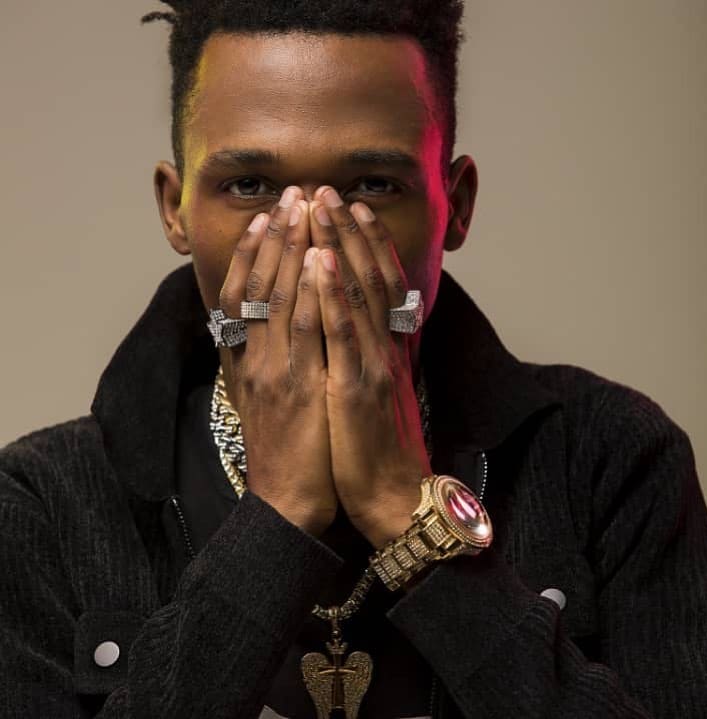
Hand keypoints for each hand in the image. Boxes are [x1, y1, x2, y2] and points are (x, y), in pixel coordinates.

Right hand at [218, 187, 336, 535]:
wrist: (289, 503)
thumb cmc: (287, 452)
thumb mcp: (268, 403)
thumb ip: (267, 364)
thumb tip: (269, 333)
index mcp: (246, 362)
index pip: (241, 295)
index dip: (251, 253)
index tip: (264, 217)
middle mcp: (253, 359)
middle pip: (258, 285)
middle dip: (274, 236)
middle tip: (288, 195)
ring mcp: (274, 370)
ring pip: (278, 297)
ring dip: (291, 248)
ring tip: (302, 207)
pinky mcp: (299, 387)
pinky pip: (304, 328)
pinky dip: (309, 288)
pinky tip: (320, 256)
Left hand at [308, 187, 431, 548]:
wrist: (395, 496)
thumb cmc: (378, 446)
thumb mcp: (379, 393)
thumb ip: (373, 357)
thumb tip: (361, 329)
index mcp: (387, 350)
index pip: (380, 284)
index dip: (366, 242)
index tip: (351, 207)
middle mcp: (384, 348)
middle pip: (368, 277)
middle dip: (347, 230)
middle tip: (327, 189)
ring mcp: (372, 365)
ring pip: (355, 294)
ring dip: (338, 245)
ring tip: (320, 205)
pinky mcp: (356, 389)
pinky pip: (341, 334)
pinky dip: (331, 294)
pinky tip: (318, 261)